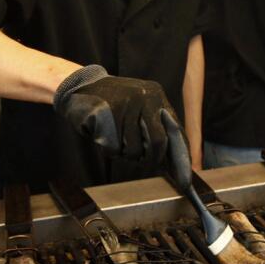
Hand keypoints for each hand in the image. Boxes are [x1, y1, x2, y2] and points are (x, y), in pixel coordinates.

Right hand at [54, 65, 173, 163]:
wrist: (79, 85)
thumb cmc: (112, 103)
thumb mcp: (138, 105)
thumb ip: (154, 124)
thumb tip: (170, 158)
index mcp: (156, 95)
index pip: (175, 130)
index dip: (180, 155)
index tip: (184, 178)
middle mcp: (145, 97)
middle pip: (158, 142)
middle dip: (152, 159)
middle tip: (143, 162)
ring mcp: (127, 104)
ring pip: (134, 149)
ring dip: (125, 154)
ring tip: (117, 142)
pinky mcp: (108, 113)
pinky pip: (114, 147)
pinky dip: (110, 150)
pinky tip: (104, 137)